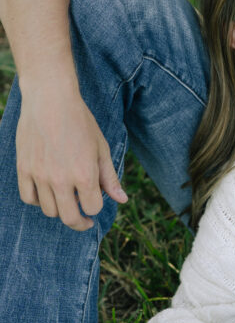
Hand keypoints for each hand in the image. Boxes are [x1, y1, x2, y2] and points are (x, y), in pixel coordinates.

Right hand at [15, 86, 126, 229]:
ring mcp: (40, 176)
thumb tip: (122, 200)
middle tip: (84, 220)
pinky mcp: (24, 169)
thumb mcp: (101, 148)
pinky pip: (29, 198)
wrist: (50, 99)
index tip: (96, 200)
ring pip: (49, 210)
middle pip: (69, 218)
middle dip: (80, 222)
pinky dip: (39, 200)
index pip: (92, 208)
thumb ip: (109, 177)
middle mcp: (61, 180)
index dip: (97, 207)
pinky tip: (47, 193)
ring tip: (66, 198)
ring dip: (60, 209)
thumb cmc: (80, 122)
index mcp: (84, 175)